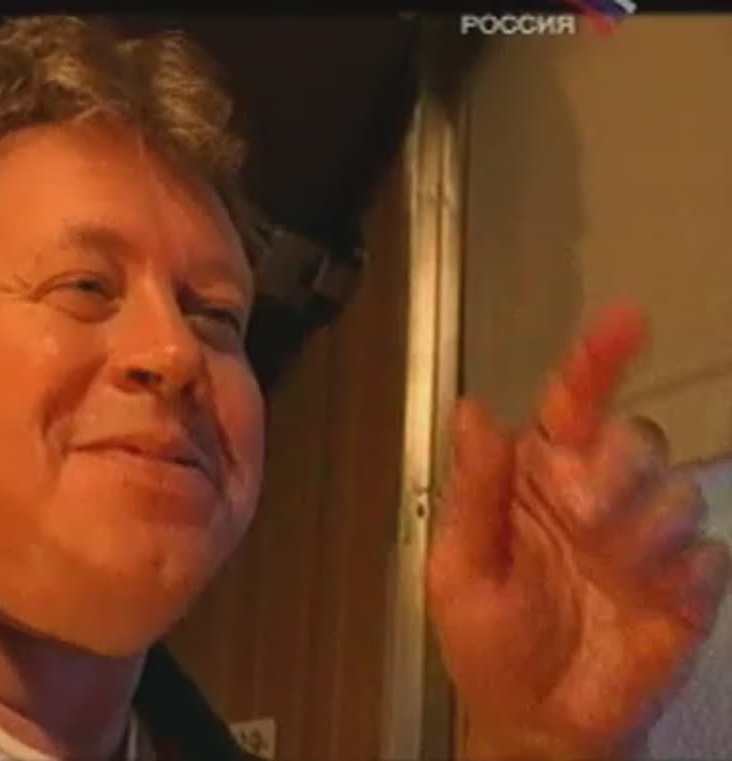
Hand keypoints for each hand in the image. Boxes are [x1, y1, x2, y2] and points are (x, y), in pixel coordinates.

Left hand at [427, 302, 730, 759]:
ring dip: (641, 525)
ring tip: (605, 567)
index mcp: (538, 482)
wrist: (533, 722)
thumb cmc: (488, 640)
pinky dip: (683, 567)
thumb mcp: (460, 566)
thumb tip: (474, 409)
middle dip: (614, 466)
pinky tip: (650, 593)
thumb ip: (474, 488)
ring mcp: (647, 544)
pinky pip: (710, 554)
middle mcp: (598, 499)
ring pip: (676, 490)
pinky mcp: (687, 590)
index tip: (624, 321)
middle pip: (634, 439)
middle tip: (583, 514)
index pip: (572, 405)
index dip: (596, 361)